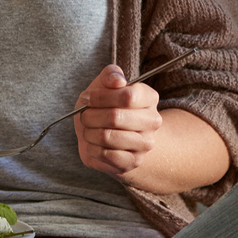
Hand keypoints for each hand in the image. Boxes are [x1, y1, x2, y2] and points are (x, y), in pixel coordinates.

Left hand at [74, 64, 161, 179]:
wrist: (108, 136)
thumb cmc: (106, 106)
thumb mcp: (104, 85)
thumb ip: (110, 75)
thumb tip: (117, 80)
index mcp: (149, 98)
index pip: (127, 96)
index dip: (100, 97)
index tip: (88, 98)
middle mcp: (152, 121)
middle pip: (115, 117)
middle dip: (90, 115)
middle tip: (84, 116)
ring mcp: (145, 144)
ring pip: (107, 137)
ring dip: (89, 132)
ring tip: (88, 129)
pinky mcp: (133, 162)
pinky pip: (106, 155)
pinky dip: (92, 148)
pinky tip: (94, 144)